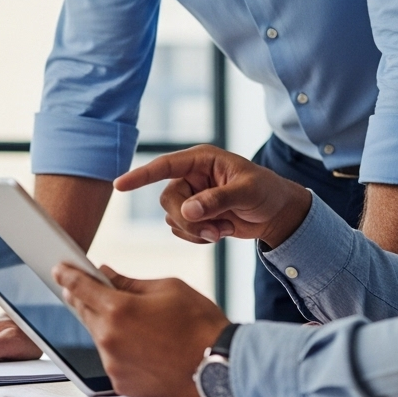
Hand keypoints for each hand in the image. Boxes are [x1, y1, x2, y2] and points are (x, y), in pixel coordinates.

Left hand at [53, 263, 227, 396]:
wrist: (218, 367)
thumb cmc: (198, 323)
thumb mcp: (167, 288)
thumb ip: (130, 283)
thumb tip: (106, 275)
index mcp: (119, 310)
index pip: (81, 288)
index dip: (68, 275)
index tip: (59, 268)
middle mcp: (109, 339)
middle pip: (84, 312)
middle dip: (82, 297)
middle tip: (82, 286)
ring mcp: (114, 365)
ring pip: (98, 336)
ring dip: (105, 323)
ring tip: (131, 317)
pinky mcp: (121, 384)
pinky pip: (112, 358)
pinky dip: (118, 346)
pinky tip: (140, 341)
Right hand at [115, 144, 311, 246]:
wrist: (277, 214)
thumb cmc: (266, 193)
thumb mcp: (246, 193)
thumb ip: (216, 200)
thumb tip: (188, 211)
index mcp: (202, 159)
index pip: (165, 165)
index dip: (141, 175)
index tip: (120, 185)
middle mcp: (193, 176)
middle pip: (168, 200)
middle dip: (187, 220)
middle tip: (213, 230)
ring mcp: (192, 196)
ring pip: (173, 218)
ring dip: (196, 231)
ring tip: (223, 229)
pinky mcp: (195, 216)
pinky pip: (181, 231)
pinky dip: (199, 237)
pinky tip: (220, 233)